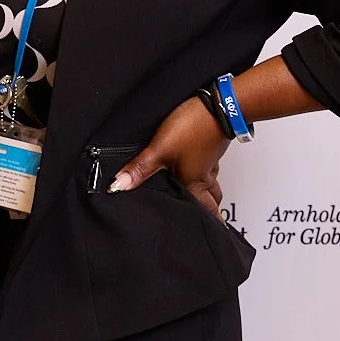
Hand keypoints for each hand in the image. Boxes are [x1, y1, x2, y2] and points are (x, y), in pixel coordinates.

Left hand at [110, 95, 230, 216]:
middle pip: (212, 201)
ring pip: (212, 184)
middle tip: (211, 224)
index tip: (212, 236)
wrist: (219, 104)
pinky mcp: (211, 145)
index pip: (203, 211)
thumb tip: (120, 186)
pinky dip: (206, 173)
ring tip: (206, 200)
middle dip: (212, 213)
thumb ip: (140, 168)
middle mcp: (204, 175)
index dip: (208, 225)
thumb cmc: (193, 127)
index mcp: (193, 183)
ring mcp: (209, 160)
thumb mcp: (160, 149)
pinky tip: (197, 167)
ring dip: (210, 193)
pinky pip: (210, 167)